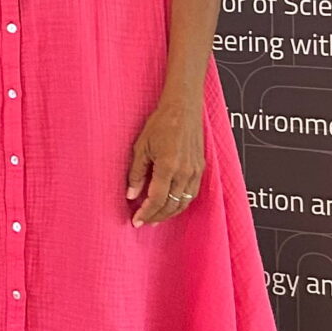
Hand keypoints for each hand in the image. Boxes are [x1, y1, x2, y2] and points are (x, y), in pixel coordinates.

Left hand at [126, 96, 205, 225]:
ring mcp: (195, 171)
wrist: (183, 109)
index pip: (157, 199)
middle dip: (156, 216)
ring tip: (155, 217)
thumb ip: (136, 173)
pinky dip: (180, 202)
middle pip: (171, 205)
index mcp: (168, 166)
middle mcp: (185, 172)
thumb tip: (131, 195)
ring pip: (183, 202)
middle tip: (144, 221)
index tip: (136, 221)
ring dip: (169, 213)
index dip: (146, 213)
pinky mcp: (200, 168)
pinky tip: (170, 204)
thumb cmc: (161, 123)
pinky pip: (192, 193)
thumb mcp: (141, 147)